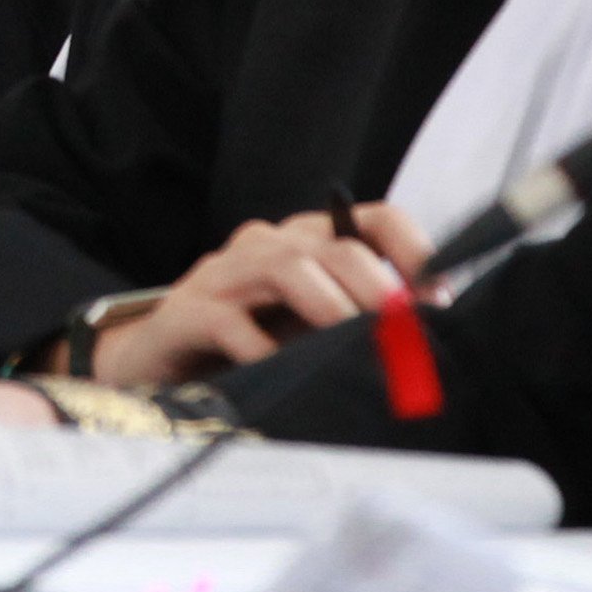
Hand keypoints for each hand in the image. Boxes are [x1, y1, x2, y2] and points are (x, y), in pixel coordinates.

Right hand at [90, 204, 428, 388]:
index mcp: (305, 243)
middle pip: (334, 245)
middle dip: (377, 287)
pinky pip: (230, 322)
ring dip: (330, 307)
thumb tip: (426, 339)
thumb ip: (357, 324)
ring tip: (352, 344)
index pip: (371, 221)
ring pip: (286, 267)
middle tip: (403, 331)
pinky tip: (281, 370)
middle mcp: (267, 245)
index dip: (413, 250)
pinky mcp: (187, 312)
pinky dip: (261, 348)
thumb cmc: (245, 344)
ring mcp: (224, 275)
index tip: (440, 297)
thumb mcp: (309, 330)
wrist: (152, 362)